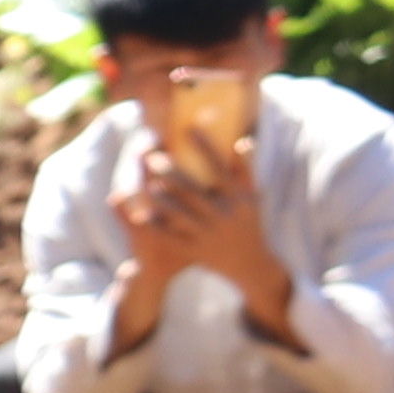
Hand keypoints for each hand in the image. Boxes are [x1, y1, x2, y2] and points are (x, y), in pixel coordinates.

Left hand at [111, 137, 285, 338]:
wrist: (250, 264)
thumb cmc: (249, 222)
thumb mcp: (252, 196)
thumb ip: (245, 168)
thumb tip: (242, 140)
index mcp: (238, 199)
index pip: (219, 168)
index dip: (205, 147)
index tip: (189, 128)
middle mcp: (223, 216)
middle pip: (194, 192)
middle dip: (173, 175)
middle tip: (153, 158)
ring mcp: (209, 235)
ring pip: (181, 216)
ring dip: (163, 201)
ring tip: (147, 185)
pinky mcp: (196, 251)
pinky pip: (173, 238)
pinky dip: (157, 227)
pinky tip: (141, 215)